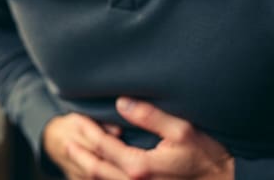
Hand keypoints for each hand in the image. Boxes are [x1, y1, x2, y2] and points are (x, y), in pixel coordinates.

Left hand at [44, 99, 233, 179]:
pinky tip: (96, 170)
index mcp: (140, 167)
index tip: (77, 116)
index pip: (103, 147)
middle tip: (66, 135)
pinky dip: (100, 178)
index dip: (88, 131)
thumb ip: (150, 116)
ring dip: (85, 166)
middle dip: (80, 150)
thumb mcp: (182, 129)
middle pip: (96, 168)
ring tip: (73, 150)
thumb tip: (121, 102)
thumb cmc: (208, 154)